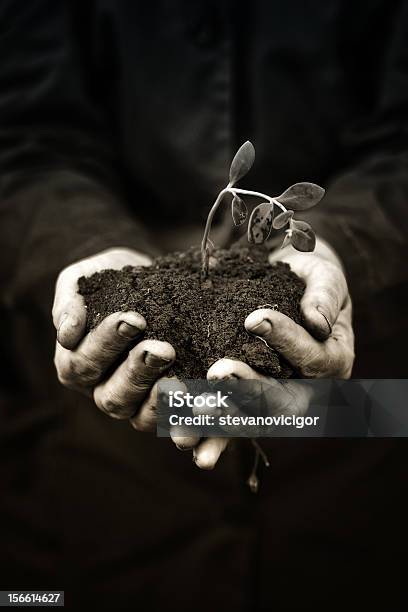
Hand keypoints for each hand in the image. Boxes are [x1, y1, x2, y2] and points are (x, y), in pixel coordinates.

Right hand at [53, 247, 175, 426]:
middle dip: (138, 372)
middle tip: (164, 349)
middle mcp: (102, 390)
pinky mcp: (165, 407)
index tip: (134, 318)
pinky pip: (174, 419)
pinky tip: (203, 396)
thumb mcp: (83, 280)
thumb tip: (66, 333)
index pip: (83, 363)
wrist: (149, 280)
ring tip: (183, 378)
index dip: (106, 344)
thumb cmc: (109, 280)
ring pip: (141, 416)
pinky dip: (187, 411)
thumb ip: (70, 301)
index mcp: (76, 365)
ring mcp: (134, 404)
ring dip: (163, 397)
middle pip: (112, 396)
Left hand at [187, 237, 354, 468]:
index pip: (311, 356)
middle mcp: (309, 390)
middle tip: (216, 373)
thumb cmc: (309, 279)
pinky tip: (184, 440)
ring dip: (224, 420)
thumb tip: (318, 323)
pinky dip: (209, 434)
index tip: (252, 320)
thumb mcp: (324, 278)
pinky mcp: (249, 405)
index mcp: (333, 361)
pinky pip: (231, 425)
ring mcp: (278, 402)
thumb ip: (325, 297)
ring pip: (253, 418)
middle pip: (281, 399)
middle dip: (248, 387)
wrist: (290, 287)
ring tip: (196, 412)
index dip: (284, 340)